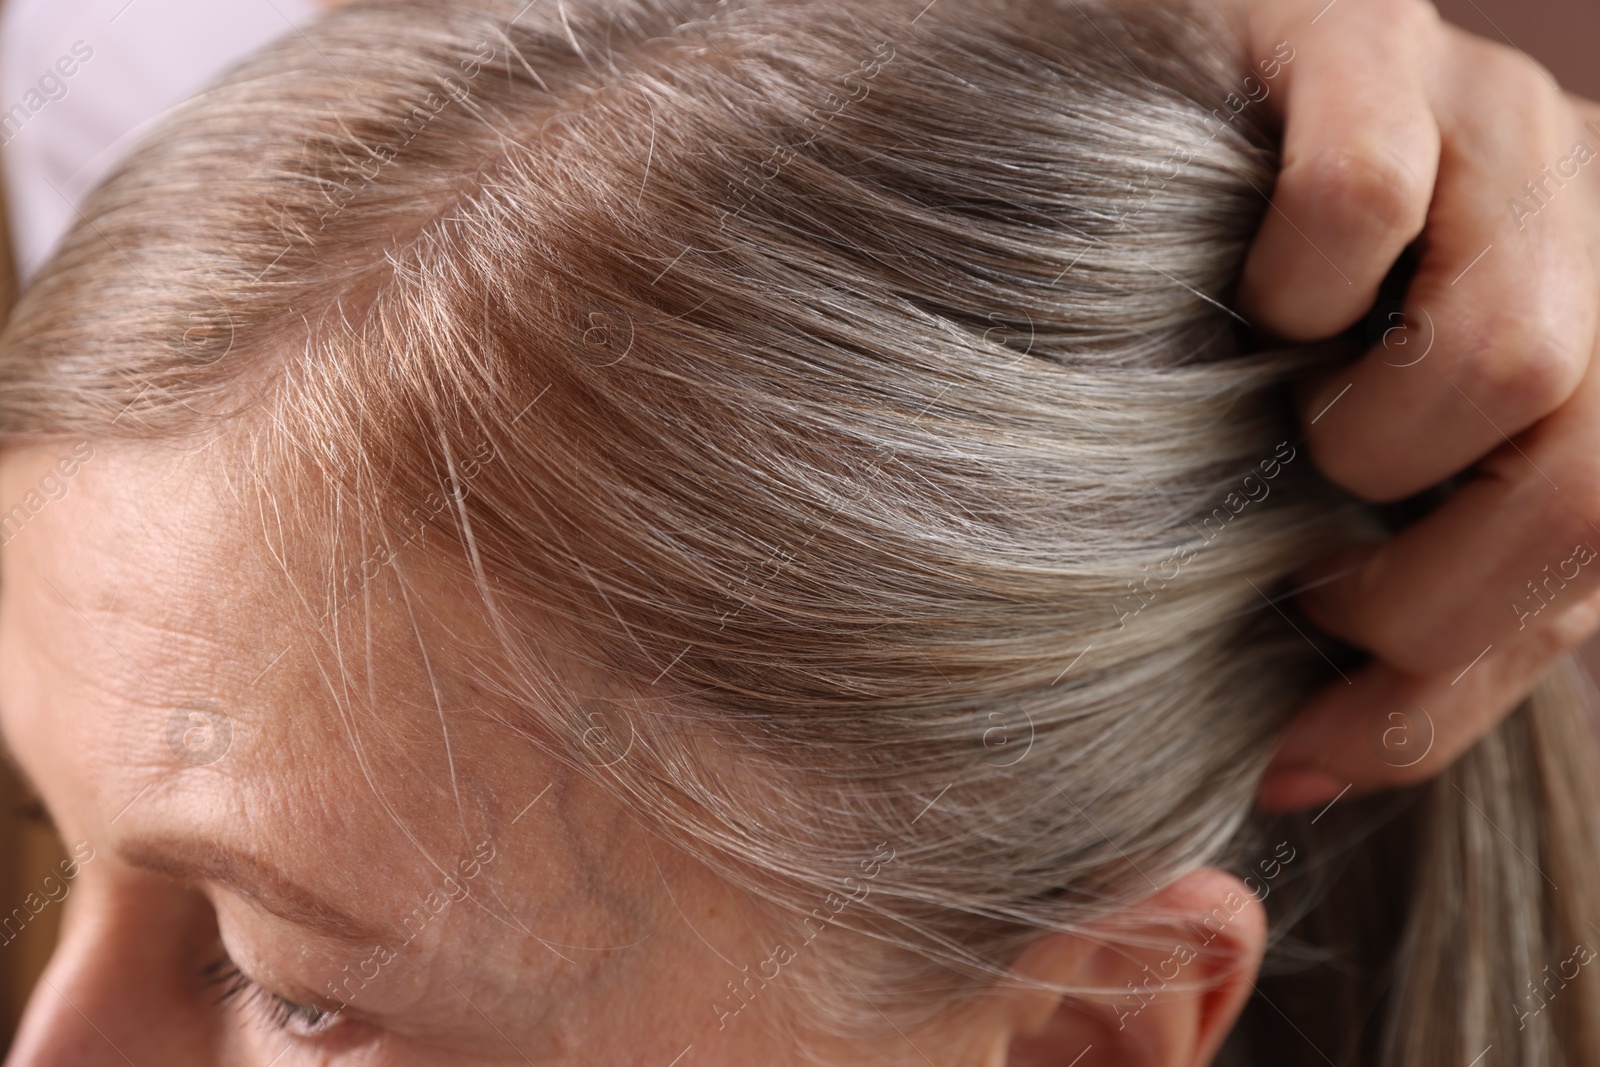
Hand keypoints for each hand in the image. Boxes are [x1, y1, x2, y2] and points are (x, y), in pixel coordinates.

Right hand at [1225, 0, 1599, 809]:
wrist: (1179, 88)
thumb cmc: (1245, 316)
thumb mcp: (1340, 475)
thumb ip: (1378, 613)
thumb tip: (1302, 771)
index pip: (1596, 553)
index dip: (1446, 689)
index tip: (1308, 751)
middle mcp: (1593, 228)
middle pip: (1588, 472)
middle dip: (1426, 593)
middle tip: (1308, 593)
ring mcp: (1499, 127)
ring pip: (1514, 352)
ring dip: (1364, 445)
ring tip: (1283, 431)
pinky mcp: (1368, 44)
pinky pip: (1366, 199)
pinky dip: (1297, 287)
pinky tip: (1258, 305)